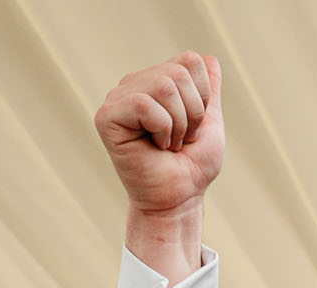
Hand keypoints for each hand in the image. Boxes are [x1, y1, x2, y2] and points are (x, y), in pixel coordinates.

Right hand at [96, 53, 222, 277]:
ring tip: (168, 145)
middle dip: (192, 113)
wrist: (179, 201)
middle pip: (178, 72)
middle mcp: (134, 85)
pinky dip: (161, 129)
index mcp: (156, 82)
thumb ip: (208, 90)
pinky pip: (143, 103)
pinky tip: (155, 147)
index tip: (193, 127)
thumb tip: (209, 57)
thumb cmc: (191, 168)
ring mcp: (118, 99)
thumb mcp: (209, 123)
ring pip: (164, 85)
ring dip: (178, 124)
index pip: (191, 61)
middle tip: (180, 140)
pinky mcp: (106, 117)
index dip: (203, 97)